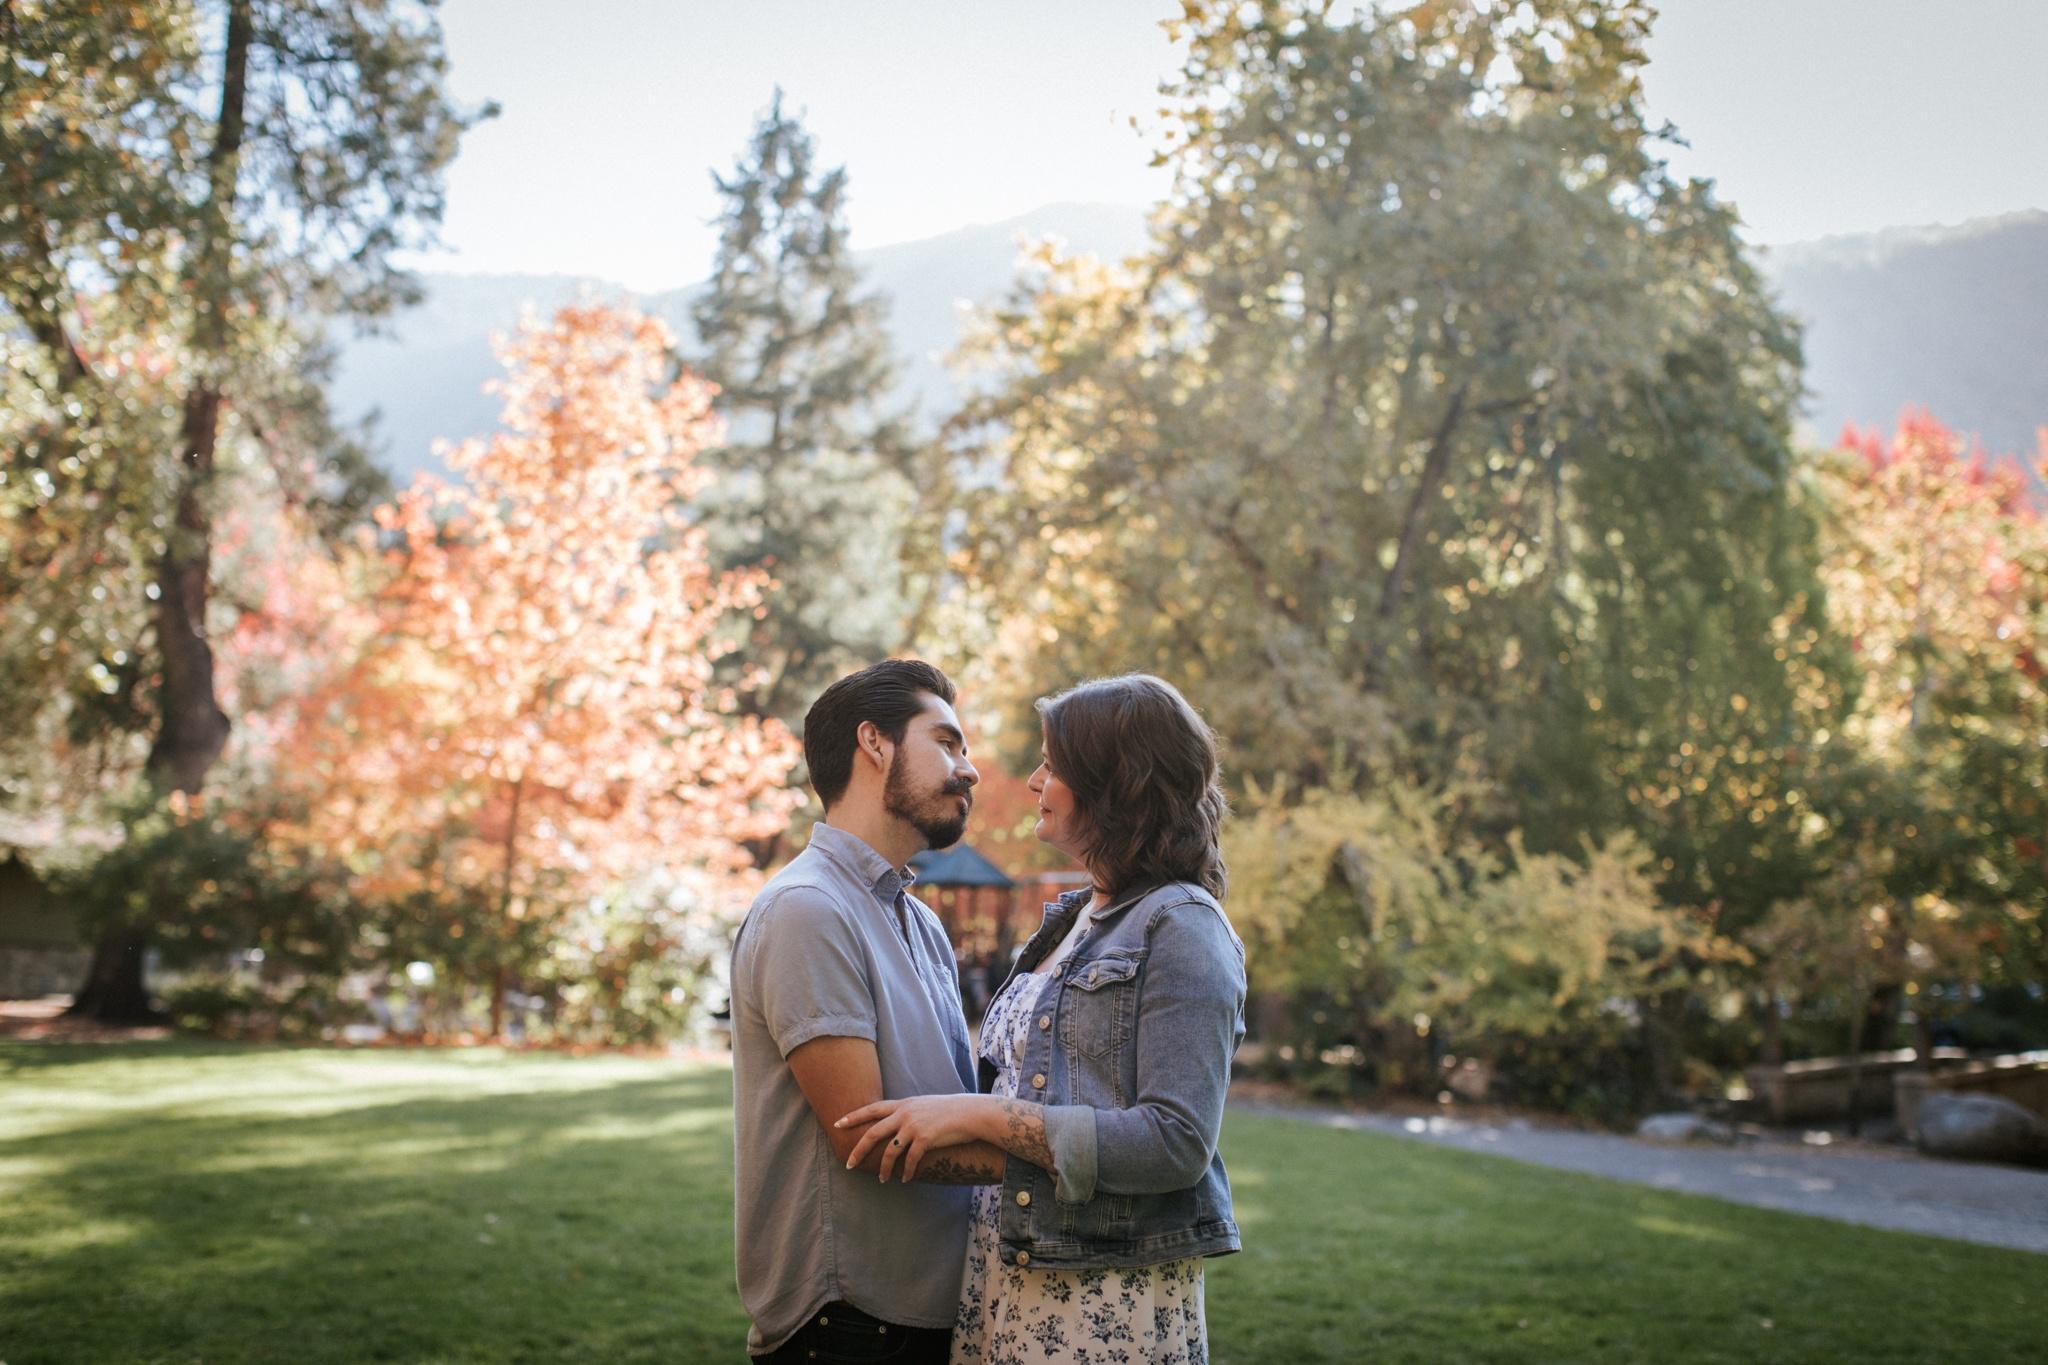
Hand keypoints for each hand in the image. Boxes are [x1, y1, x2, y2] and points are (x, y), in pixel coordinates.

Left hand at [837, 1095, 994, 1181]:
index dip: (854, 1117)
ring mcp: (914, 1126)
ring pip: (890, 1151)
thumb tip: (897, 1124)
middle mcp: (905, 1113)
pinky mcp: (925, 1139)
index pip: (872, 1109)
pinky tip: (905, 1179)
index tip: (838, 1123)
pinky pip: (909, 1160)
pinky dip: (906, 1172)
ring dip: (885, 1168)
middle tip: (849, 1164)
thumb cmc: (950, 1111)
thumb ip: (909, 1112)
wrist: (971, 1113)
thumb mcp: (925, 1105)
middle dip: (858, 1150)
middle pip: (873, 1133)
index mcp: (903, 1104)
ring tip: (884, 1179)